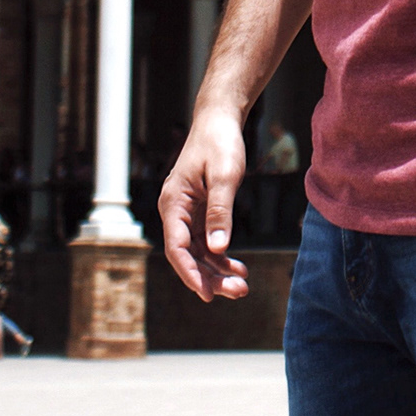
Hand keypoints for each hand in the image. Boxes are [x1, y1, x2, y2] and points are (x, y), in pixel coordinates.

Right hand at [158, 103, 250, 303]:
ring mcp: (185, 213)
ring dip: (217, 270)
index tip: (207, 294)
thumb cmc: (220, 143)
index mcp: (173, 203)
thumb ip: (220, 211)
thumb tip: (218, 248)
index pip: (177, 248)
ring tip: (242, 285)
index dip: (191, 273)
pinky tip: (238, 267)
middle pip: (188, 255)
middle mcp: (175, 211)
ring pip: (198, 252)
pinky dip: (220, 256)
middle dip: (210, 277)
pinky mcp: (198, 212)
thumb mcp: (225, 176)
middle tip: (238, 291)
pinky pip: (206, 242)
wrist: (219, 120)